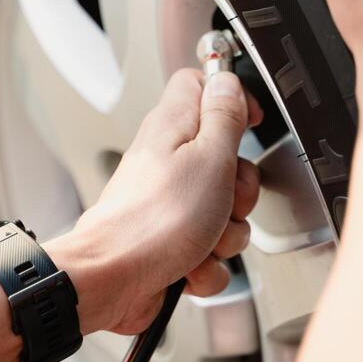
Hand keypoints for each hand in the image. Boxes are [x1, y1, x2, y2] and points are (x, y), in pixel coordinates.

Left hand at [48, 69, 262, 335]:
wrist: (112, 281)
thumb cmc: (153, 221)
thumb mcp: (208, 158)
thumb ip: (223, 117)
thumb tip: (228, 80)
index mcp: (173, 128)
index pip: (201, 85)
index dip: (232, 98)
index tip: (250, 124)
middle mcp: (168, 163)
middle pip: (226, 160)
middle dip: (240, 189)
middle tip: (226, 199)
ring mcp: (169, 205)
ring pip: (223, 213)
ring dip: (225, 235)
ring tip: (203, 240)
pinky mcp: (170, 243)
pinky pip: (209, 251)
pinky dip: (206, 265)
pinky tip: (189, 265)